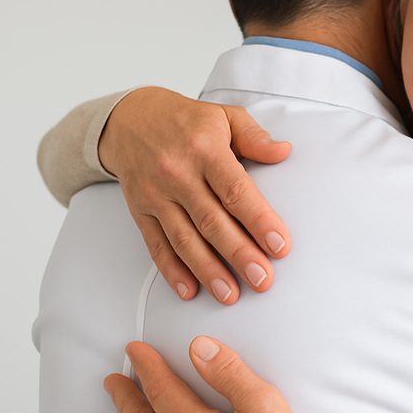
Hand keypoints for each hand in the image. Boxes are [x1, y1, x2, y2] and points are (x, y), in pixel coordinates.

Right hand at [100, 87, 292, 302]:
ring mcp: (156, 196)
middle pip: (211, 221)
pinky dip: (172, 271)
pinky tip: (190, 291)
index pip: (235, 189)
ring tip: (231, 295)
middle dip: (239, 254)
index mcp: (205, 149)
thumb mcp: (225, 117)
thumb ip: (255, 137)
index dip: (258, 219)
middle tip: (263, 281)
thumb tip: (284, 152)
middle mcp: (178, 174)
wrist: (128, 120)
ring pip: (184, 239)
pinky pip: (156, 246)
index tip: (279, 245)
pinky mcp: (141, 212)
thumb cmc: (188, 121)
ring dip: (208, 270)